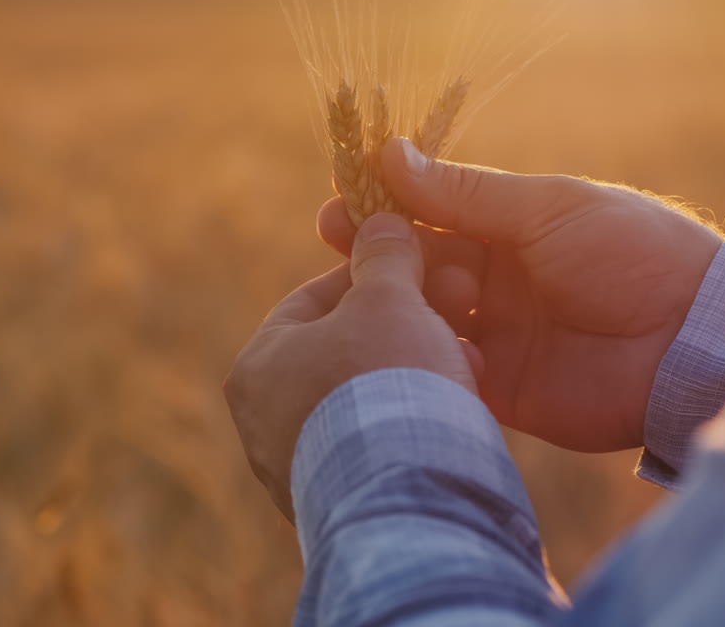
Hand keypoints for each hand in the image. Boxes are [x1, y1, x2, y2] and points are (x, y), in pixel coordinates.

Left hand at [224, 213, 477, 521]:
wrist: (405, 498)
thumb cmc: (385, 384)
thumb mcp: (388, 299)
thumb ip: (385, 256)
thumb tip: (382, 220)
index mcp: (256, 366)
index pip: (313, 301)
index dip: (371, 276)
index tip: (417, 267)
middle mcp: (262, 423)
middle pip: (342, 353)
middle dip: (402, 330)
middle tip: (453, 316)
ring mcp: (297, 469)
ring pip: (366, 401)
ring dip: (416, 377)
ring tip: (467, 366)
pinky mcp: (339, 504)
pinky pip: (381, 446)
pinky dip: (414, 424)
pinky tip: (458, 415)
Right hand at [318, 138, 722, 451]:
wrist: (691, 341)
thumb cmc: (631, 253)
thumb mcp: (546, 208)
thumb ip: (465, 192)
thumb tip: (390, 152)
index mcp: (507, 231)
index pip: (429, 215)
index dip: (382, 210)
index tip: (337, 205)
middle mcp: (492, 283)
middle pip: (415, 267)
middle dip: (373, 257)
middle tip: (334, 244)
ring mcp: (492, 336)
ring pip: (419, 320)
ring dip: (395, 306)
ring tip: (381, 297)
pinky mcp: (496, 389)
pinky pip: (440, 373)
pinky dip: (420, 359)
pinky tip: (405, 347)